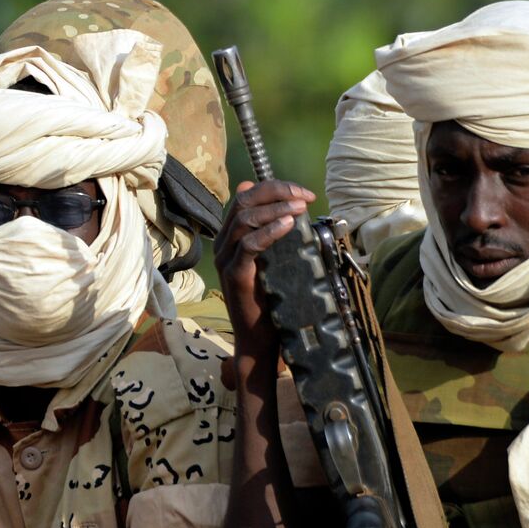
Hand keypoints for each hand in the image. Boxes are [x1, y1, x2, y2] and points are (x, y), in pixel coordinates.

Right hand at [213, 179, 317, 354]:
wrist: (258, 338)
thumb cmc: (269, 300)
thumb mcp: (274, 261)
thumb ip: (275, 238)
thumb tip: (284, 209)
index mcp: (231, 237)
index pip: (246, 197)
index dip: (274, 189)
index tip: (303, 193)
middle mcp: (223, 244)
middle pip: (243, 202)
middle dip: (276, 192)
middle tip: (304, 196)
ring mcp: (226, 260)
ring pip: (244, 220)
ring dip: (275, 209)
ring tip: (300, 208)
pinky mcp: (234, 275)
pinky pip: (248, 246)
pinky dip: (269, 232)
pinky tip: (288, 225)